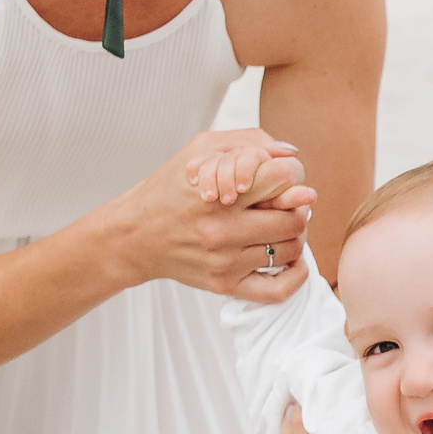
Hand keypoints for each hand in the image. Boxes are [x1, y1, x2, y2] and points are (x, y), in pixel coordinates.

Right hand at [103, 128, 317, 301]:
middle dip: (296, 207)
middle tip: (288, 204)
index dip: (290, 175)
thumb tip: (292, 153)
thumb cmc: (170, 189)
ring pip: (289, 249)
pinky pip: (277, 291)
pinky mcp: (225, 285)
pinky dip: (296, 276)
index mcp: (219, 193)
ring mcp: (225, 262)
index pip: (282, 179)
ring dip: (295, 236)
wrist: (135, 235)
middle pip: (293, 218)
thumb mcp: (201, 149)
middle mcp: (223, 230)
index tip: (284, 177)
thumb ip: (248, 142)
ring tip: (283, 226)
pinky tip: (294, 261)